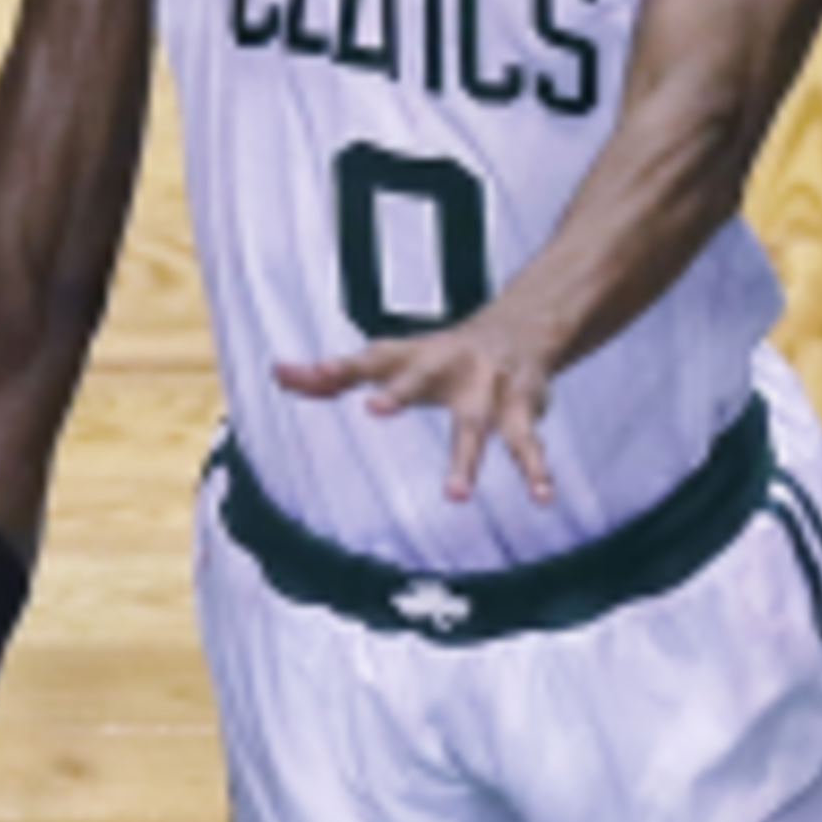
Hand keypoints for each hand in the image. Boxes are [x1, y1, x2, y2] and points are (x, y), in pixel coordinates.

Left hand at [276, 309, 558, 507]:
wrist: (523, 325)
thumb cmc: (441, 354)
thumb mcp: (391, 357)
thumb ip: (334, 374)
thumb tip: (277, 374)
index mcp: (413, 356)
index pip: (369, 359)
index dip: (339, 367)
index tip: (310, 374)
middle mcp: (448, 366)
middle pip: (420, 376)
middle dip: (400, 390)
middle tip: (374, 406)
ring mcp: (486, 388)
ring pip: (474, 425)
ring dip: (466, 459)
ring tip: (454, 496)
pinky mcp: (521, 409)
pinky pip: (528, 444)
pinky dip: (537, 470)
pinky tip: (544, 496)